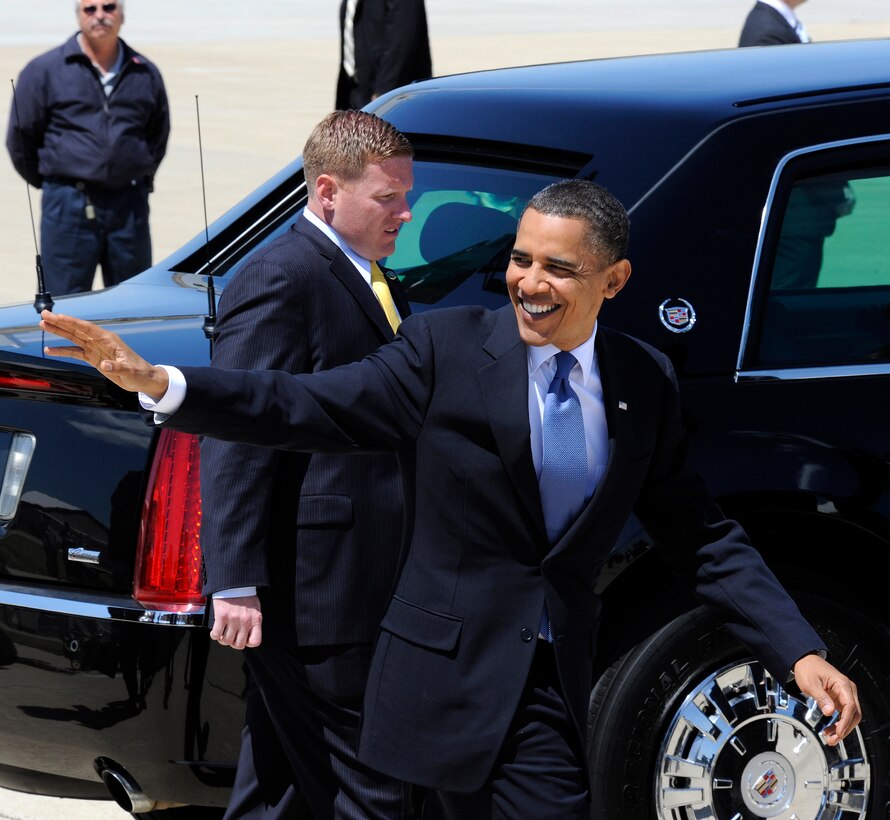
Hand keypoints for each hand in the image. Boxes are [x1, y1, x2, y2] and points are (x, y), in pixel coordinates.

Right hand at [39, 310, 169, 399]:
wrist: (143, 379)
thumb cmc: (139, 373)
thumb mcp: (130, 371)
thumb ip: (117, 367)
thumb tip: (105, 365)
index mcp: (109, 340)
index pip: (87, 328)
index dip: (72, 322)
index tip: (57, 316)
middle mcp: (100, 342)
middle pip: (77, 330)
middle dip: (60, 322)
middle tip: (43, 315)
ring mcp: (96, 349)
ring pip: (74, 338)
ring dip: (59, 332)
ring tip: (43, 325)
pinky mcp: (94, 358)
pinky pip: (75, 353)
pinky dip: (63, 351)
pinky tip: (50, 350)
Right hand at [209, 595, 262, 649]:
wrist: (234, 583)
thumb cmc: (245, 596)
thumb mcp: (255, 609)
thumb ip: (253, 622)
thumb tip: (248, 637)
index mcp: (256, 619)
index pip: (255, 641)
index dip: (248, 643)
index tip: (244, 639)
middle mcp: (245, 620)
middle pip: (239, 645)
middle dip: (233, 643)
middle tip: (231, 637)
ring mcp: (233, 619)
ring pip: (226, 641)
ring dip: (223, 639)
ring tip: (223, 633)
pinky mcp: (222, 616)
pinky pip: (216, 635)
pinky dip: (214, 635)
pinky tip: (216, 631)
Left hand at [792, 653, 860, 745]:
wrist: (804, 661)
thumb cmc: (807, 669)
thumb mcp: (810, 683)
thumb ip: (820, 698)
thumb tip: (830, 712)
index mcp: (842, 684)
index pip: (850, 706)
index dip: (845, 721)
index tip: (839, 732)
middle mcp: (847, 689)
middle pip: (853, 713)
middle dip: (845, 728)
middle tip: (833, 739)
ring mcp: (845, 694)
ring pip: (850, 716)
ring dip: (842, 728)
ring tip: (831, 739)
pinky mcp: (841, 698)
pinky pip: (843, 714)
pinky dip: (838, 723)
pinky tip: (830, 731)